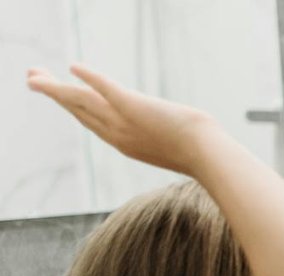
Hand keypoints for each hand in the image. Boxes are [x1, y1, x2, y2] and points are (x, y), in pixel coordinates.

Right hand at [26, 65, 217, 175]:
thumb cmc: (204, 154)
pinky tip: (73, 67)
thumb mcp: (176, 144)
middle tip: (32, 79)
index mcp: (126, 144)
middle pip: (78, 111)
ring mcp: (125, 122)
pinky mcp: (135, 108)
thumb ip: (165, 137)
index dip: (71, 107)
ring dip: (56, 88)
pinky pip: (106, 89)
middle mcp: (118, 135)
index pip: (92, 122)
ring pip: (82, 101)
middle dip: (54, 95)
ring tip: (34, 75)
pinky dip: (90, 78)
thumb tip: (178, 131)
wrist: (210, 158)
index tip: (58, 94)